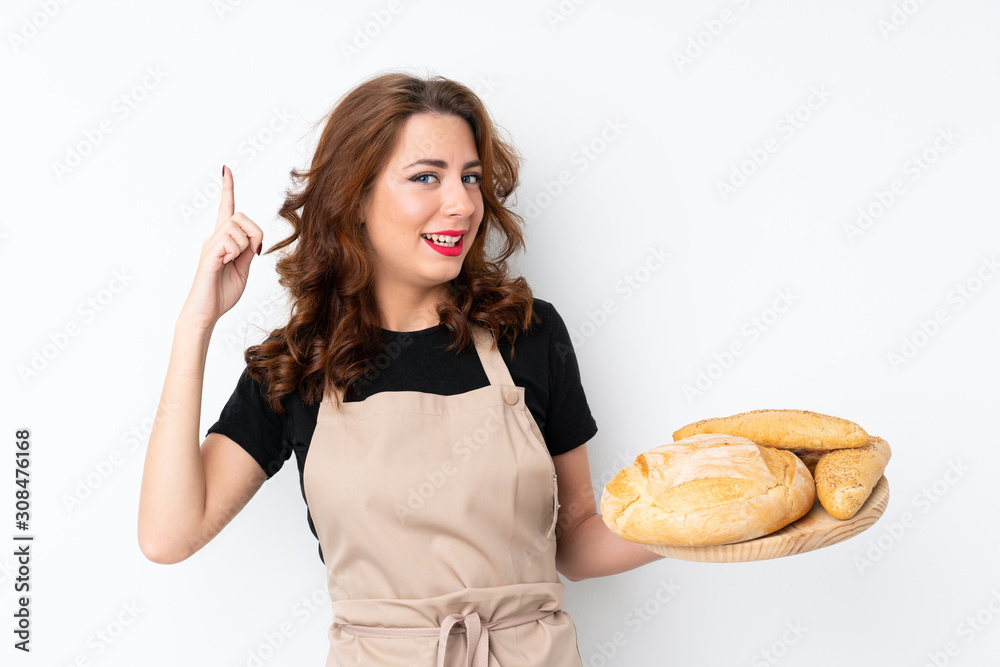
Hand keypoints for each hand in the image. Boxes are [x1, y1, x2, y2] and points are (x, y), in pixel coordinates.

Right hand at [181, 166, 263, 327]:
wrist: (206, 312)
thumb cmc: (222, 292)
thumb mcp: (243, 268)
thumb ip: (248, 250)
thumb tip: (254, 238)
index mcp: (224, 241)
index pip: (226, 209)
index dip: (227, 189)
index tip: (226, 170)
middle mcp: (214, 238)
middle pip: (240, 217)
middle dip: (253, 232)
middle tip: (250, 253)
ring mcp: (210, 245)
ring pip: (236, 228)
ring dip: (244, 246)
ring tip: (233, 262)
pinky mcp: (208, 256)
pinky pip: (228, 242)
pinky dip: (234, 253)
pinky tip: (225, 264)